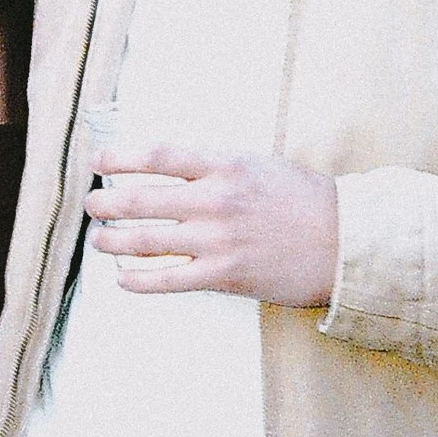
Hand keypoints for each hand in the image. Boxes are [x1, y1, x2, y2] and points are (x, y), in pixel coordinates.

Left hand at [85, 146, 340, 305]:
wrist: (344, 241)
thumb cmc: (303, 200)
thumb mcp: (258, 165)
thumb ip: (214, 167)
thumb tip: (170, 169)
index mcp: (225, 165)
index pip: (157, 156)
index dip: (119, 158)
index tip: (97, 162)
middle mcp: (216, 200)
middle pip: (140, 199)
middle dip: (106, 203)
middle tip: (93, 205)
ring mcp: (218, 240)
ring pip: (145, 241)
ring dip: (112, 241)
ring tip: (100, 240)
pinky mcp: (224, 275)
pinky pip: (167, 280)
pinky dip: (137, 280)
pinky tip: (122, 278)